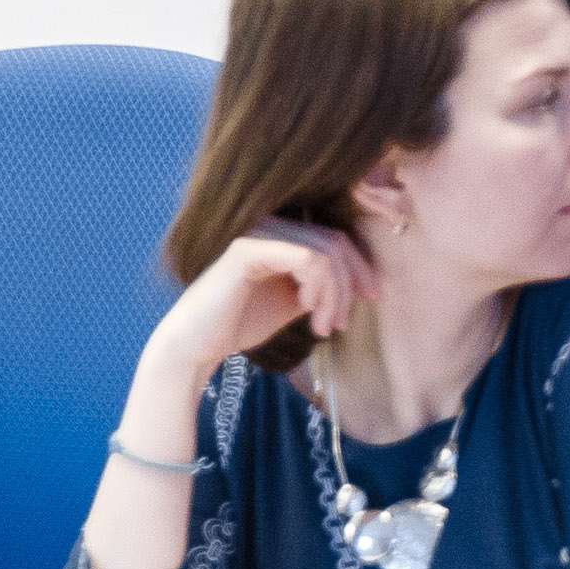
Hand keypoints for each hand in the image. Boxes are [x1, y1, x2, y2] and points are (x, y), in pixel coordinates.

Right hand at [148, 219, 374, 381]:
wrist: (198, 344)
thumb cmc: (242, 322)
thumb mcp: (295, 300)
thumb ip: (322, 285)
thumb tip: (361, 282)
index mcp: (282, 233)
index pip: (336, 238)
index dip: (360, 267)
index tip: (371, 298)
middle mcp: (271, 224)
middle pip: (336, 242)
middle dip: (349, 285)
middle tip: (341, 324)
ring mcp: (258, 231)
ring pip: (325, 252)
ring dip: (334, 294)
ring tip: (324, 326)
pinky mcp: (249, 247)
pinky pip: (307, 258)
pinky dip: (318, 287)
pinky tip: (307, 309)